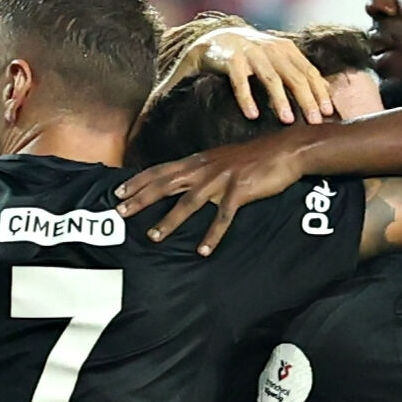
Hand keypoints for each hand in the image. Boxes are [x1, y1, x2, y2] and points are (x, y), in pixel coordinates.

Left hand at [116, 129, 308, 254]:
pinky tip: (203, 250)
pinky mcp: (240, 191)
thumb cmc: (252, 158)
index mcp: (198, 161)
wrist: (285, 151)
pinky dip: (212, 234)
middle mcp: (205, 168)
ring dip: (169, 220)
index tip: (117, 193)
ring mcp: (221, 179)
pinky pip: (223, 217)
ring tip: (153, 236)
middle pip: (166, 184)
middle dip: (141, 198)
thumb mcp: (220, 160)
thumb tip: (180, 182)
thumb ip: (200, 170)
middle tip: (120, 212)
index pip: (160, 170)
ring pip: (189, 201)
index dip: (137, 181)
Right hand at [194, 25, 331, 125]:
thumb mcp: (278, 59)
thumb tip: (326, 89)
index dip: (320, 92)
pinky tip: (252, 115)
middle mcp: (272, 49)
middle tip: (314, 121)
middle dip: (306, 99)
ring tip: (288, 120)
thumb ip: (299, 71)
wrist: (217, 39)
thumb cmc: (252, 55)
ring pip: (271, 78)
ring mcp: (251, 53)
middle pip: (294, 76)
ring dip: (280, 100)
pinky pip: (240, 81)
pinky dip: (247, 98)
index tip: (329, 112)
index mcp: (287, 50)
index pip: (309, 72)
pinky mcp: (231, 59)